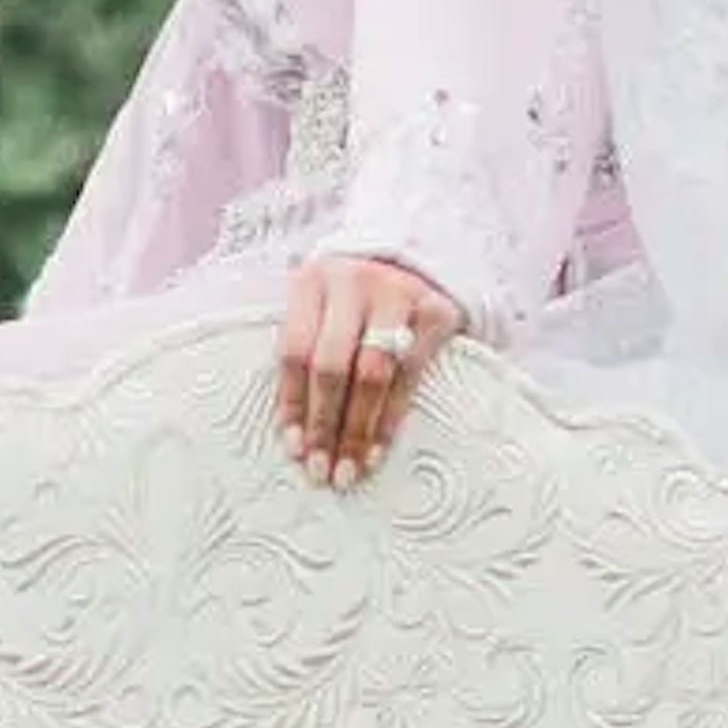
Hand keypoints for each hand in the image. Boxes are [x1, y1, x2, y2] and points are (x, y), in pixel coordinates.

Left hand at [273, 254, 463, 485]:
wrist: (416, 258)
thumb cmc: (354, 299)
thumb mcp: (322, 307)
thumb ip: (307, 353)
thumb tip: (294, 433)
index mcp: (313, 281)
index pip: (296, 350)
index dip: (293, 402)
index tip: (293, 447)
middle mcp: (354, 284)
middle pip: (333, 364)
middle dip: (325, 423)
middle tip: (320, 469)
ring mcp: (397, 295)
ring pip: (373, 373)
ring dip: (358, 429)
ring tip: (348, 469)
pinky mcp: (434, 312)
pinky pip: (410, 376)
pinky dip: (391, 419)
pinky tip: (377, 449)